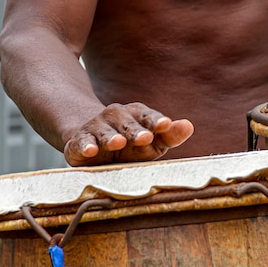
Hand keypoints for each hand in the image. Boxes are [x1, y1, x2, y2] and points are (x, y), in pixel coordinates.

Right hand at [63, 102, 193, 165]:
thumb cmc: (130, 145)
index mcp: (137, 116)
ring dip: (111, 137)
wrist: (92, 143)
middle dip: (136, 131)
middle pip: (127, 124)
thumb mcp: (152, 142)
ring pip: (105, 131)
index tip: (166, 124)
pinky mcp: (78, 141)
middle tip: (146, 137)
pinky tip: (91, 150)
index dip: (156, 120)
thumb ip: (170, 135)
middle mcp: (117, 117)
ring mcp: (97, 128)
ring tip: (118, 143)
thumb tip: (189, 126)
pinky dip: (85, 146)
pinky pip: (82, 142)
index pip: (148, 116)